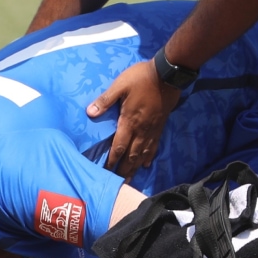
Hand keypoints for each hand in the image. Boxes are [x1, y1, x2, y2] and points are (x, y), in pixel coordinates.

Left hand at [89, 60, 181, 176]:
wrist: (168, 75)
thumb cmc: (141, 78)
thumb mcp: (120, 85)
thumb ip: (105, 100)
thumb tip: (90, 112)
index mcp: (129, 121)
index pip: (119, 146)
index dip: (112, 160)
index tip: (106, 171)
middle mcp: (141, 129)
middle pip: (132, 155)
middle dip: (124, 169)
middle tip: (118, 182)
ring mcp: (152, 129)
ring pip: (143, 153)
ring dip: (136, 166)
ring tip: (131, 178)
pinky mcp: (160, 125)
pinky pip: (154, 145)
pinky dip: (150, 156)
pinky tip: (147, 163)